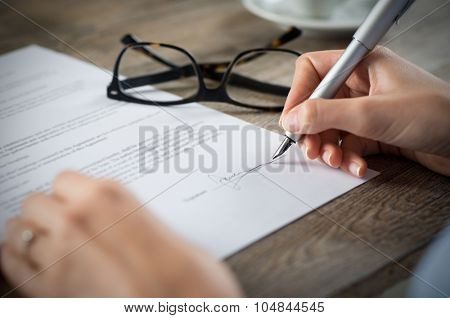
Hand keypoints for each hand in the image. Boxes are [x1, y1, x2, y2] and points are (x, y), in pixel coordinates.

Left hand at [1, 171, 241, 296]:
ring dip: (32, 232)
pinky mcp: (49, 295)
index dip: (72, 191)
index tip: (80, 200)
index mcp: (108, 198)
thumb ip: (134, 220)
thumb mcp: (168, 233)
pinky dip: (16, 258)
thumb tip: (120, 219)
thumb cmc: (189, 279)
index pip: (63, 179)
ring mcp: (57, 259)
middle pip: (35, 202)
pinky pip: (11, 265)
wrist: (185, 312)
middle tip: (68, 221)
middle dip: (49, 209)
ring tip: (51, 240)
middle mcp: (76, 223)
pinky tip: (32, 259)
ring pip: (19, 230)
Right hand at [280, 47, 449, 176]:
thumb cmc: (437, 114)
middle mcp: (363, 85)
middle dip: (313, 129)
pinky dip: (348, 158)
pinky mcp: (376, 131)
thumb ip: (325, 114)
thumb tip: (292, 118)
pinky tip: (357, 167)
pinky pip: (349, 144)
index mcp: (362, 66)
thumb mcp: (371, 113)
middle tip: (312, 149)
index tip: (292, 120)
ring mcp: (369, 109)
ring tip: (335, 161)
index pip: (314, 71)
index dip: (299, 94)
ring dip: (330, 148)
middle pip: (319, 104)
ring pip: (332, 127)